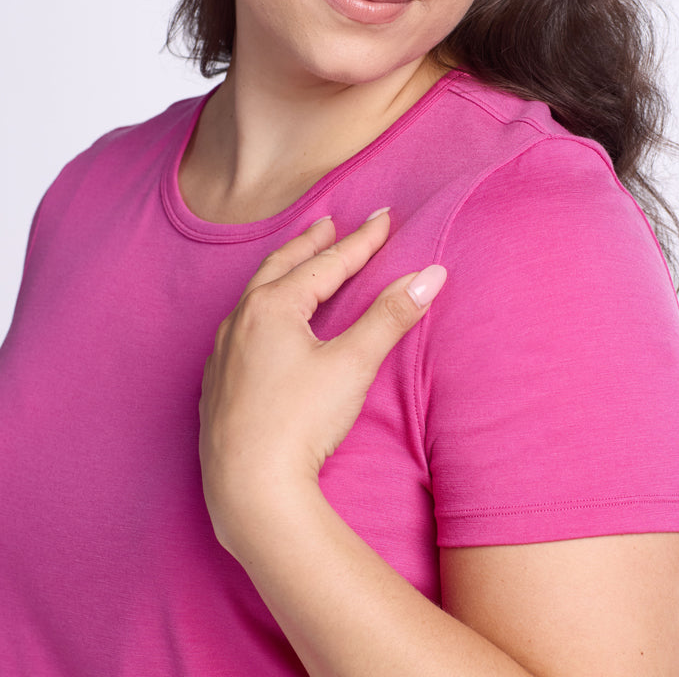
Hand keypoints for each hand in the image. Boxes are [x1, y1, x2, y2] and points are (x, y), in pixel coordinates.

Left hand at [198, 209, 445, 553]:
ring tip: (298, 265)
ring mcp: (223, 354)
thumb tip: (430, 275)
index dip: (360, 241)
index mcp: (271, 307)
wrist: (249, 490)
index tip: (384, 218)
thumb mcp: (352, 365)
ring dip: (280, 274)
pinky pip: (238, 330)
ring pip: (254, 298)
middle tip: (330, 224)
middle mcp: (239, 322)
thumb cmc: (299, 423)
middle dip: (310, 244)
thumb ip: (390, 317)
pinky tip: (264, 327)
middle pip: (281, 268)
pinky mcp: (216, 385)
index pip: (327, 264)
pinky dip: (259, 312)